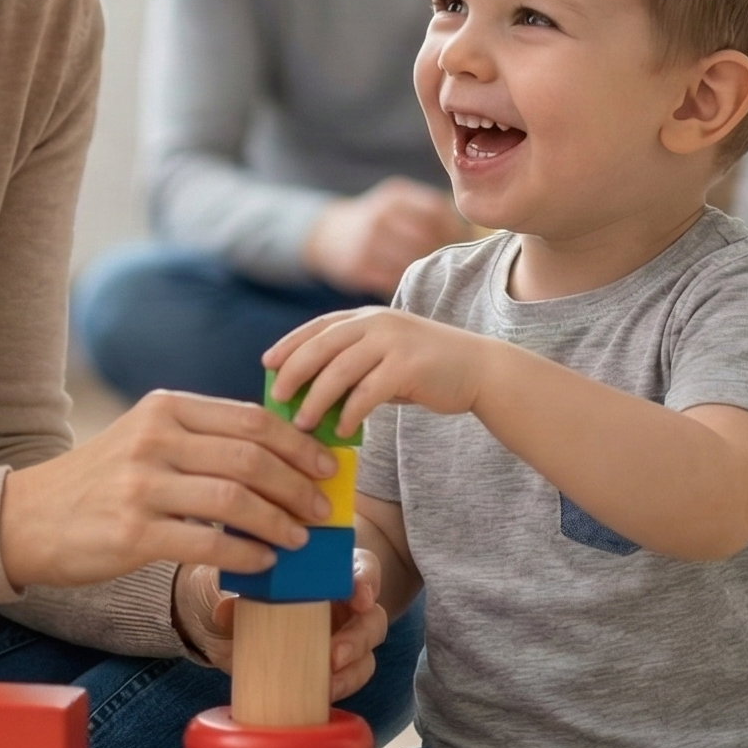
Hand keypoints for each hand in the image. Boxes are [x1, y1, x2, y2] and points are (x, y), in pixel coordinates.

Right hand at [0, 391, 337, 590]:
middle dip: (298, 485)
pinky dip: (245, 556)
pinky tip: (263, 563)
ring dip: (279, 522)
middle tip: (321, 509)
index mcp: (165, 409)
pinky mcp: (132, 532)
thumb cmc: (100, 481)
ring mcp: (142, 485)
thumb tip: (278, 457)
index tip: (325, 466)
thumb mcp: (145, 438)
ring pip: (235, 500)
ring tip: (299, 539)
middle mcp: (154, 439)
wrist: (29, 518)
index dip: (298, 444)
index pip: (250, 419)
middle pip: (251, 457)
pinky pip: (207, 545)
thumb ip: (201, 439)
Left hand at [174, 549, 390, 702]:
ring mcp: (339, 638)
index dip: (368, 580)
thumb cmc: (235, 593)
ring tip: (329, 678)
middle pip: (373, 617)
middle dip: (360, 635)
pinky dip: (342, 686)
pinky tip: (325, 693)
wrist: (219, 629)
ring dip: (354, 667)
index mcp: (327, 572)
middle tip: (336, 653)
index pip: (363, 568)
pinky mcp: (330, 669)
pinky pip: (350, 679)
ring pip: (368, 653)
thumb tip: (227, 612)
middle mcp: (341, 604)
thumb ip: (229, 593)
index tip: (360, 596)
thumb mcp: (225, 586)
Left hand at [265, 307, 508, 430]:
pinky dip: (350, 413)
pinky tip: (341, 431)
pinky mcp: (408, 367)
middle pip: (322, 346)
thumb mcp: (386, 357)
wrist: (479, 369)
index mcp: (368, 317)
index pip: (319, 326)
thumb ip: (354, 366)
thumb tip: (310, 395)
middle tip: (276, 396)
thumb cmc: (426, 370)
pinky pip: (367, 393)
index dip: (290, 343)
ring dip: (316, 398)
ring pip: (340, 370)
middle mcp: (377, 323)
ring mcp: (393, 342)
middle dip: (294, 371)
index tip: (267, 363)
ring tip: (301, 423)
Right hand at [302, 178, 472, 297]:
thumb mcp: (397, 201)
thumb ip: (428, 210)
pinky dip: (408, 283)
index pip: (437, 212)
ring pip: (414, 262)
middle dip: (443, 252)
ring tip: (435, 276)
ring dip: (428, 271)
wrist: (328, 235)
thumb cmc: (377, 220)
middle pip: (428, 238)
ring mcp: (368, 243)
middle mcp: (381, 217)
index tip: (462, 243)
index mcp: (395, 196)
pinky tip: (413, 283)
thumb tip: (470, 233)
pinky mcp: (359, 269)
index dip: (455, 230)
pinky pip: (396, 280)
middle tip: (451, 264)